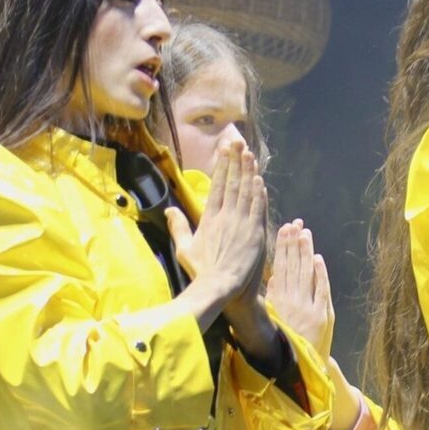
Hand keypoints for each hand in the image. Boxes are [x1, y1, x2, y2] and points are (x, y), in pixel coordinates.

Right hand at [167, 139, 267, 313]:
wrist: (219, 286)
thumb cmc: (201, 272)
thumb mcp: (184, 248)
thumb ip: (178, 227)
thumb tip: (169, 209)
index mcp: (209, 218)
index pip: (217, 186)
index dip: (222, 166)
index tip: (225, 151)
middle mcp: (226, 216)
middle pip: (233, 183)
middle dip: (236, 161)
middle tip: (238, 143)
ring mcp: (241, 223)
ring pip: (246, 192)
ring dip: (248, 172)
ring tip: (249, 154)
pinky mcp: (255, 233)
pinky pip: (257, 208)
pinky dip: (259, 193)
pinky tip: (259, 180)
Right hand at [264, 220, 333, 360]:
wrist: (301, 368)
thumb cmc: (285, 344)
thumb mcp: (273, 320)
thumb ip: (273, 298)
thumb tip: (272, 276)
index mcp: (277, 302)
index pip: (280, 268)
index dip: (282, 248)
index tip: (284, 230)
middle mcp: (291, 302)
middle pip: (293, 267)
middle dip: (294, 244)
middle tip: (295, 224)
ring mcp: (307, 308)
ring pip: (305, 274)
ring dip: (305, 253)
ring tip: (305, 234)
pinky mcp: (321, 316)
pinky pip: (321, 290)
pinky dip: (320, 274)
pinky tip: (317, 259)